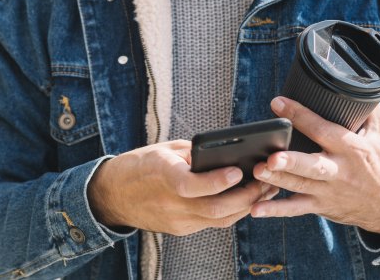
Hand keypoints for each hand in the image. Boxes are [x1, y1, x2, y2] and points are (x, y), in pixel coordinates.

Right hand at [87, 140, 278, 235]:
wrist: (112, 195)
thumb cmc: (140, 164)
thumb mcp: (164, 149)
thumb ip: (194, 154)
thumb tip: (226, 156)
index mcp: (161, 174)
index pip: (190, 185)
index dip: (215, 181)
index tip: (237, 171)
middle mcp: (169, 202)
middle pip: (214, 209)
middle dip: (246, 197)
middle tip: (267, 182)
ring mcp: (176, 221)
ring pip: (219, 220)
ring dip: (245, 206)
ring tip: (265, 190)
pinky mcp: (180, 230)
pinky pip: (212, 223)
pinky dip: (231, 211)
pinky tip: (245, 199)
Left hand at [250, 97, 379, 236]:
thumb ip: (365, 108)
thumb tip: (349, 81)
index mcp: (353, 149)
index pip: (323, 130)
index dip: (300, 116)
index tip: (278, 103)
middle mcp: (339, 171)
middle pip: (312, 166)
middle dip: (290, 162)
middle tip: (271, 158)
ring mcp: (328, 191)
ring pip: (299, 186)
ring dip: (277, 180)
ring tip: (256, 172)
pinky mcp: (321, 206)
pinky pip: (296, 209)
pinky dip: (276, 210)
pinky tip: (255, 209)